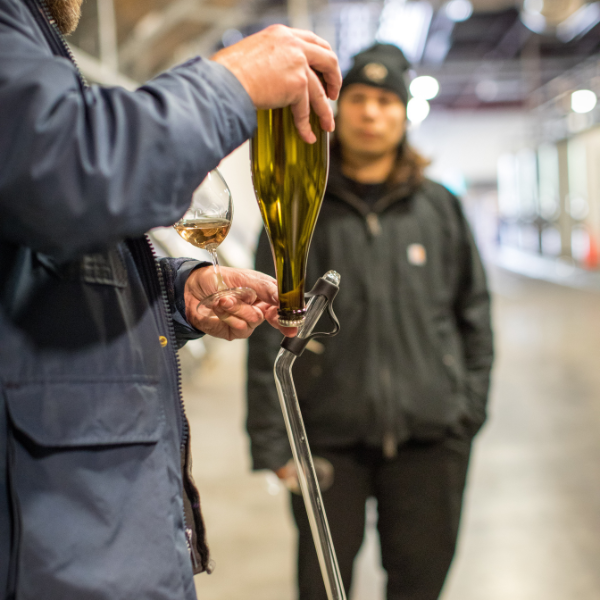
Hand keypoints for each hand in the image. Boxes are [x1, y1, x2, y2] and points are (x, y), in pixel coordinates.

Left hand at [184, 265, 297, 339]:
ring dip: (238, 308)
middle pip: (273, 317)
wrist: (191, 289)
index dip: (290, 313)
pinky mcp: (234, 331)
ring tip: (224, 299)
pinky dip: (228, 316)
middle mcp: (258, 308)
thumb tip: (282, 297)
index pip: (283, 305)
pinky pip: (239, 328)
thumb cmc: (216, 279)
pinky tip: (219, 307)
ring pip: (254, 321)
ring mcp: (246, 321)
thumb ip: (266, 287)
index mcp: (265, 293)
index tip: (292, 319)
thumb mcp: (244, 277)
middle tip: (265, 311)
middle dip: (267, 313)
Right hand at [211, 25, 341, 143]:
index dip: (322, 58)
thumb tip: (272, 76)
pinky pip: (305, 110)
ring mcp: (298, 64)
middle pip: (327, 60)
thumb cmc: (228, 72)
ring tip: (327, 125)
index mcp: (282, 34)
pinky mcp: (297, 84)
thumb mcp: (252, 53)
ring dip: (325, 111)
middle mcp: (293, 45)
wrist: (225, 81)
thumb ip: (270, 59)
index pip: (312, 41)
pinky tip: (307, 135)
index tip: (324, 71)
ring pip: (320, 91)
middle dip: (334, 79)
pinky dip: (306, 125)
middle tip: (333, 94)